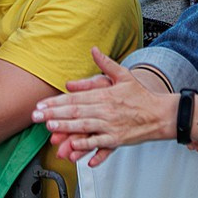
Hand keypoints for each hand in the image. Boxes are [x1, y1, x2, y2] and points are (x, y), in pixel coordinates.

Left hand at [34, 47, 175, 166]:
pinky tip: (74, 147)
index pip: (75, 97)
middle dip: (53, 114)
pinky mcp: (117, 139)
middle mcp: (106, 110)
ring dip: (65, 127)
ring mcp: (111, 125)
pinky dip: (86, 146)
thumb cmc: (141, 96)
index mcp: (105, 94)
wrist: (161, 114)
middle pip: (75, 111)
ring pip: (84, 126)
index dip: (56, 101)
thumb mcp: (124, 75)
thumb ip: (106, 64)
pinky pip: (98, 143)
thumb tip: (94, 49)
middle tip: (36, 116)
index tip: (41, 104)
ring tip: (50, 128)